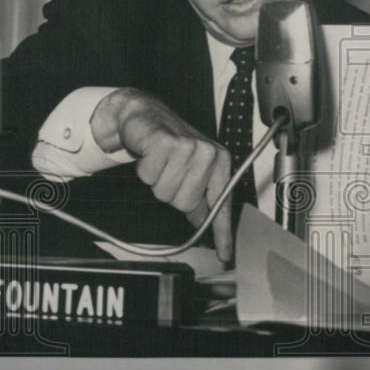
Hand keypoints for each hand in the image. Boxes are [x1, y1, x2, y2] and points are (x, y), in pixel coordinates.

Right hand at [91, 88, 232, 261]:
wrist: (146, 115)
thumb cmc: (170, 143)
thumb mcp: (192, 170)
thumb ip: (200, 197)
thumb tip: (204, 223)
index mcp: (220, 162)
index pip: (221, 203)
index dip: (222, 232)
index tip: (225, 254)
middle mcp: (208, 154)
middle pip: (185, 203)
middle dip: (171, 192)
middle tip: (170, 173)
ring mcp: (188, 147)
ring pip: (166, 192)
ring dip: (157, 181)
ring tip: (161, 163)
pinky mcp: (165, 142)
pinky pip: (149, 176)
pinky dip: (145, 169)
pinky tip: (151, 154)